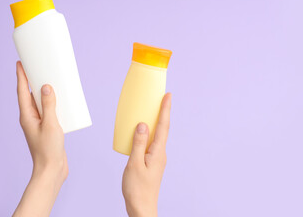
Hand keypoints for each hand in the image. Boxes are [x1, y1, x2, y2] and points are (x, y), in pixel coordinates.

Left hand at [13, 61, 67, 216]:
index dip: (21, 76)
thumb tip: (46, 87)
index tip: (20, 63)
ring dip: (43, 91)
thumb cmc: (48, 149)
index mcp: (27, 116)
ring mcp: (39, 123)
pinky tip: (62, 101)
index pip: (22, 91)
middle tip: (37, 68)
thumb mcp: (50, 125)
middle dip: (32, 81)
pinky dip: (53, 102)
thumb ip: (49, 105)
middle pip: (29, 95)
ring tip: (51, 81)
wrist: (52, 169)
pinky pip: (49, 110)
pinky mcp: (48, 128)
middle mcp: (31, 118)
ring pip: (40, 102)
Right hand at [122, 93, 171, 216]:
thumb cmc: (138, 189)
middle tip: (160, 98)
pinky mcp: (151, 162)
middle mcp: (160, 153)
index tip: (168, 96)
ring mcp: (156, 158)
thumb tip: (142, 124)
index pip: (163, 126)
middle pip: (162, 128)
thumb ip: (138, 143)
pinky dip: (147, 134)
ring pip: (156, 136)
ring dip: (155, 122)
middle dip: (162, 112)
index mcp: (158, 152)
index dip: (166, 109)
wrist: (142, 207)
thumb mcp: (135, 163)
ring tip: (150, 112)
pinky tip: (140, 134)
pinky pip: (150, 143)